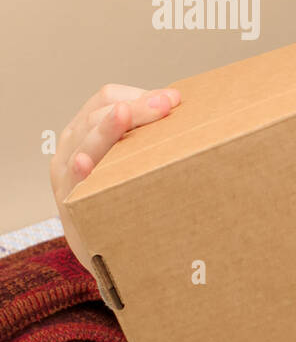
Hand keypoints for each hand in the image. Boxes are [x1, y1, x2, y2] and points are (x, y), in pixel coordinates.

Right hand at [50, 83, 181, 270]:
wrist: (104, 246)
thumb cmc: (121, 195)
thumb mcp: (126, 159)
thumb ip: (144, 136)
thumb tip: (182, 110)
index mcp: (85, 130)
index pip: (105, 99)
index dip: (138, 95)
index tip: (172, 100)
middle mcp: (71, 147)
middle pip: (100, 114)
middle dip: (136, 108)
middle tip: (166, 105)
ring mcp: (66, 174)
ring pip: (85, 142)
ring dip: (108, 128)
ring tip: (123, 114)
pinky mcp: (69, 203)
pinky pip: (73, 183)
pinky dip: (80, 170)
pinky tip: (86, 163)